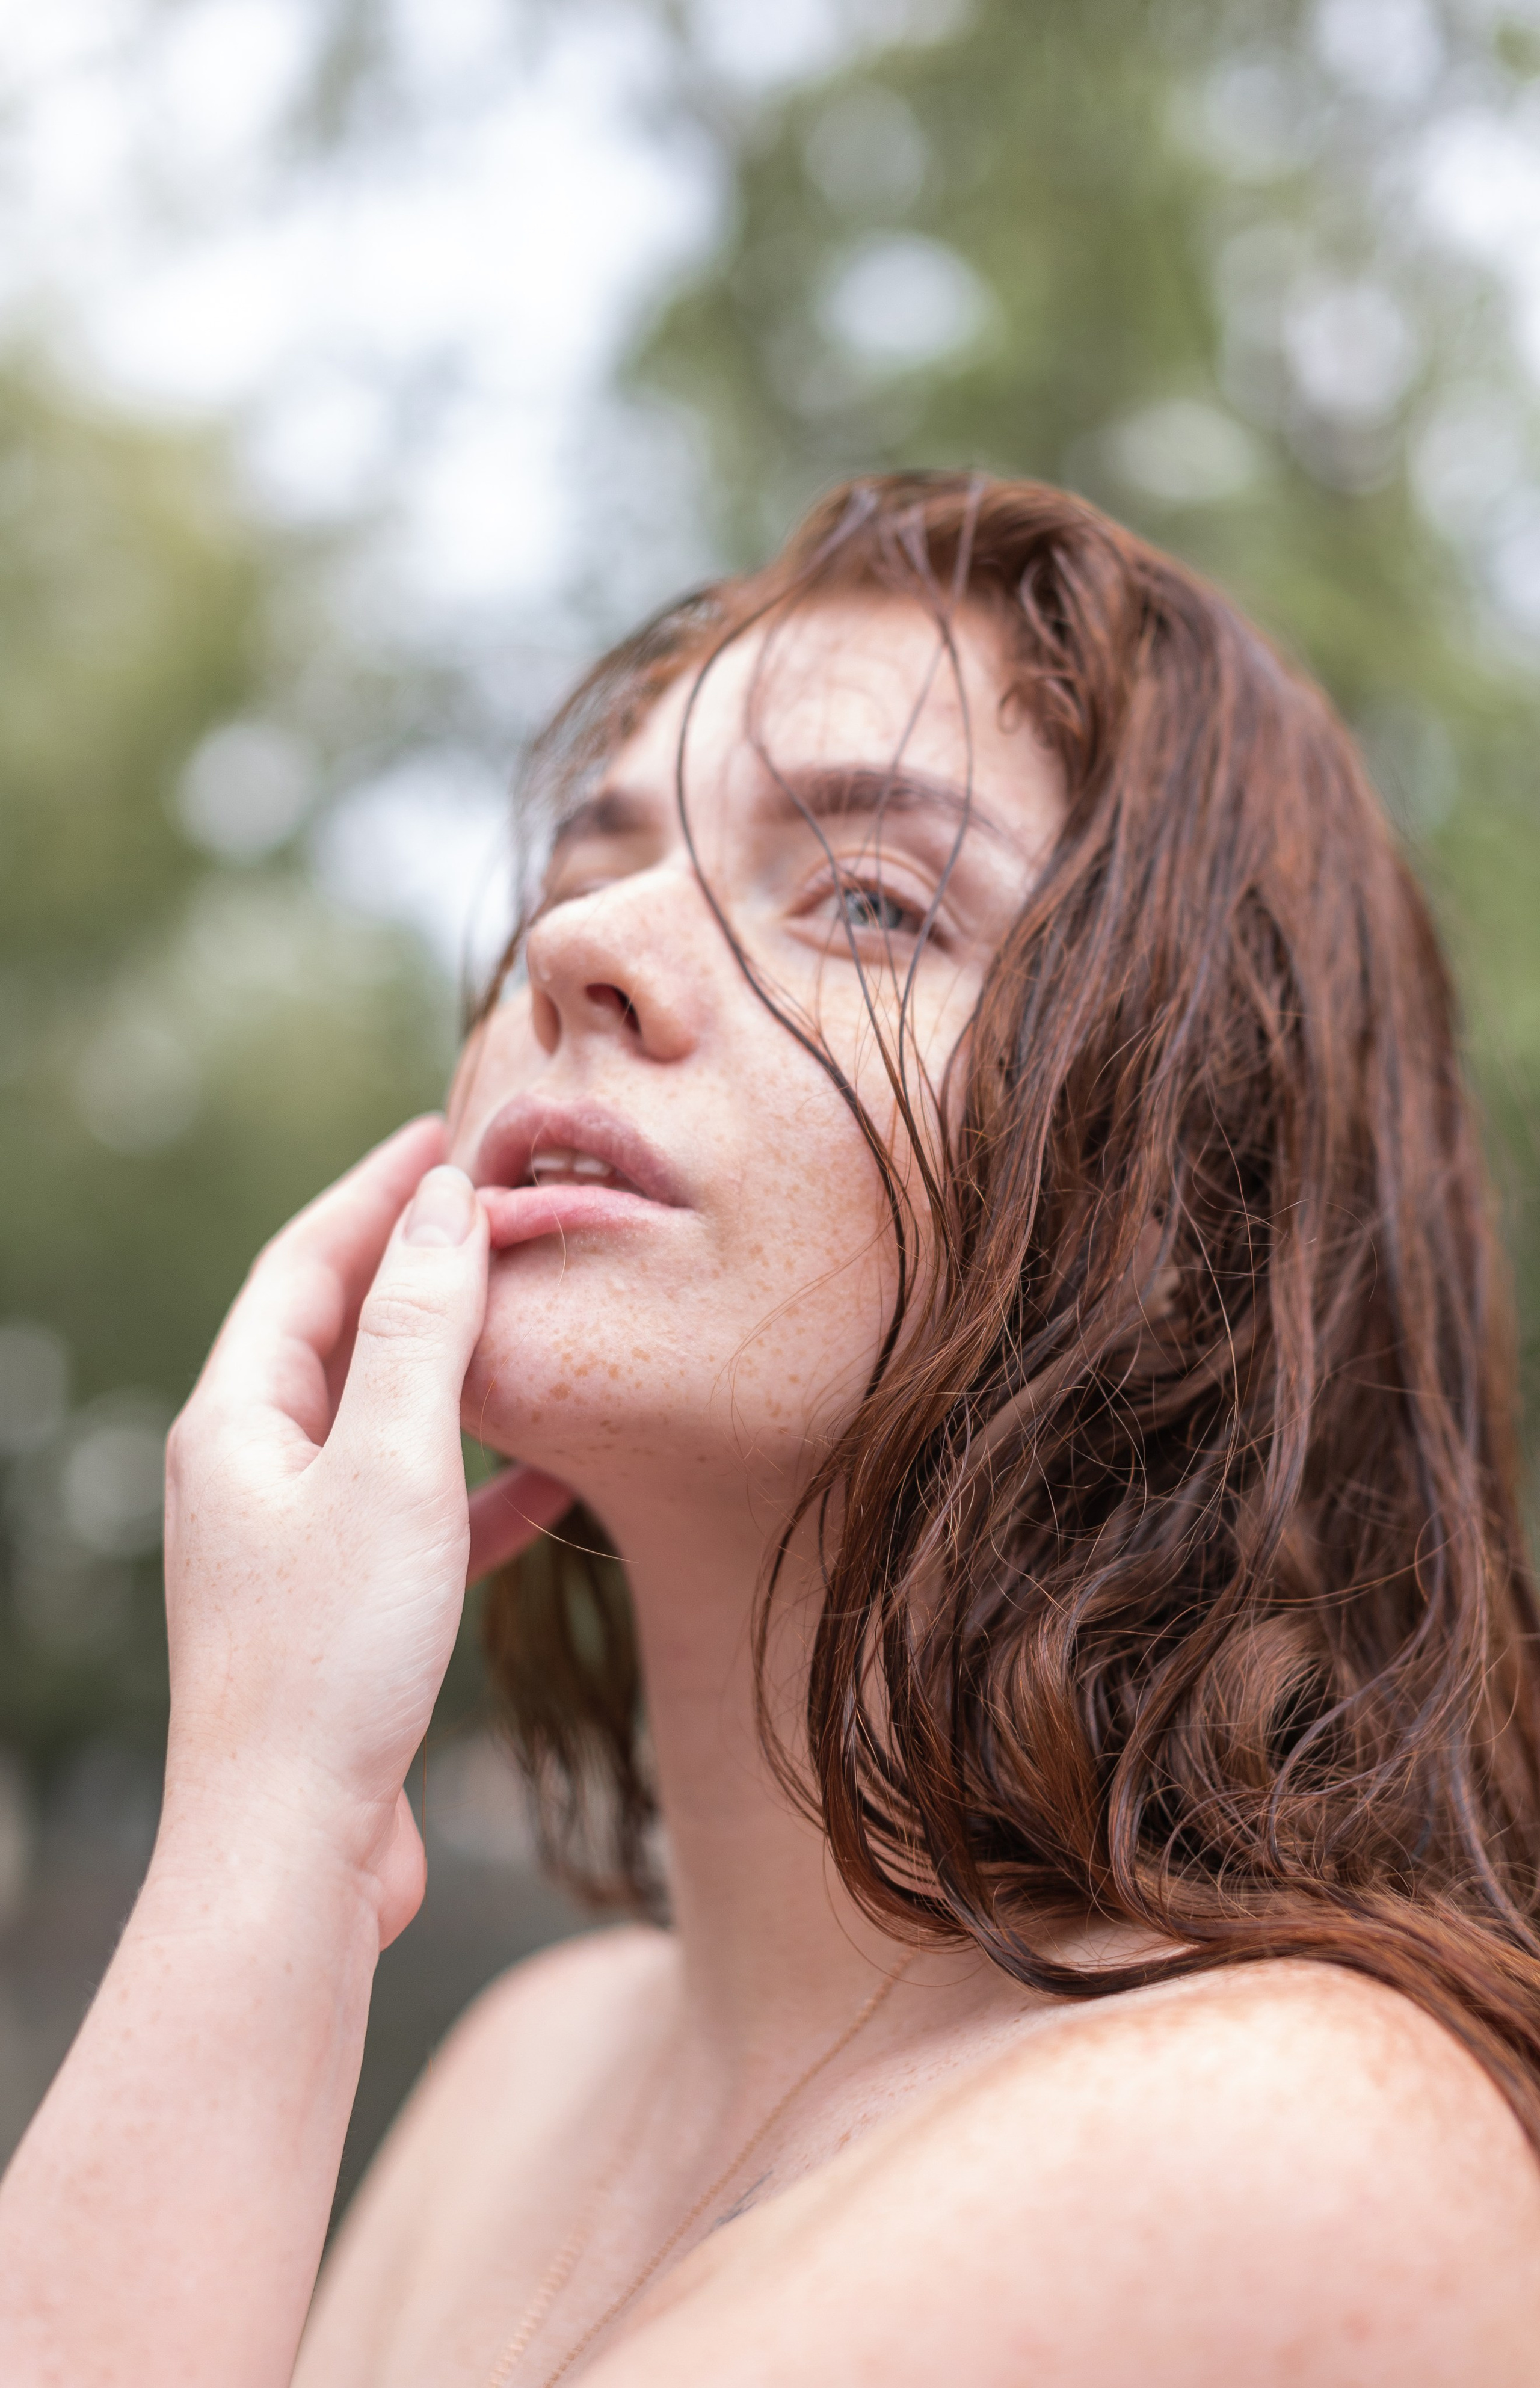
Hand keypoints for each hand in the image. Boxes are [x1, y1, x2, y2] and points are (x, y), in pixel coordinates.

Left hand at [159, 1118, 569, 1943]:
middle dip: (416, 1261)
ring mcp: (293, 1542)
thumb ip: (423, 1333)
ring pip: (382, 1417)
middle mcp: (250, 1471)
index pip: (305, 1262)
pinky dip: (480, 1477)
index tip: (446, 1129)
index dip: (377, 1189)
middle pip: (336, 1329)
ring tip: (528, 1311)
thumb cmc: (332, 1660)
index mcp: (234, 1421)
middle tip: (493, 1197)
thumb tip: (447, 1205)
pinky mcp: (342, 1610)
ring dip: (454, 1361)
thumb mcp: (391, 1470)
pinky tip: (554, 1473)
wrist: (292, 1855)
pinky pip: (417, 1508)